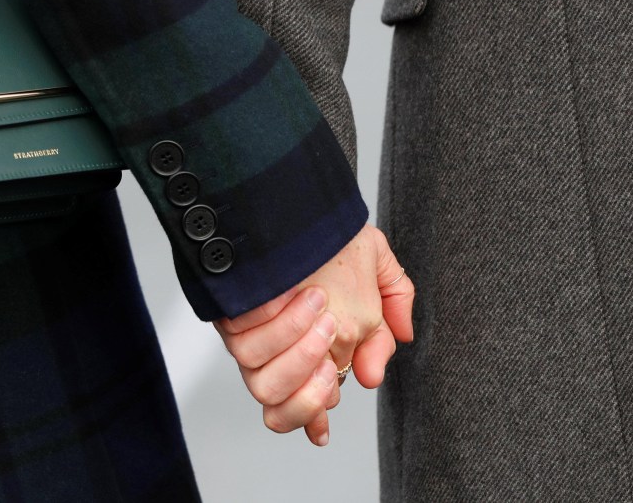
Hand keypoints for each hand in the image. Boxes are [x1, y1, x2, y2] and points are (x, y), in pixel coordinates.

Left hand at [214, 224, 414, 445]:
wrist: (292, 198)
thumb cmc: (330, 230)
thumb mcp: (377, 261)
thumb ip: (395, 300)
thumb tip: (402, 340)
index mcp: (312, 344)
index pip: (309, 401)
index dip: (312, 420)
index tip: (320, 433)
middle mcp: (279, 347)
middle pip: (282, 408)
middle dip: (308, 399)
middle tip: (332, 364)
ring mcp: (254, 335)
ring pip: (266, 383)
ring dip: (297, 354)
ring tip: (319, 310)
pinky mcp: (230, 319)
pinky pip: (248, 348)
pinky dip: (274, 329)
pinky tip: (293, 297)